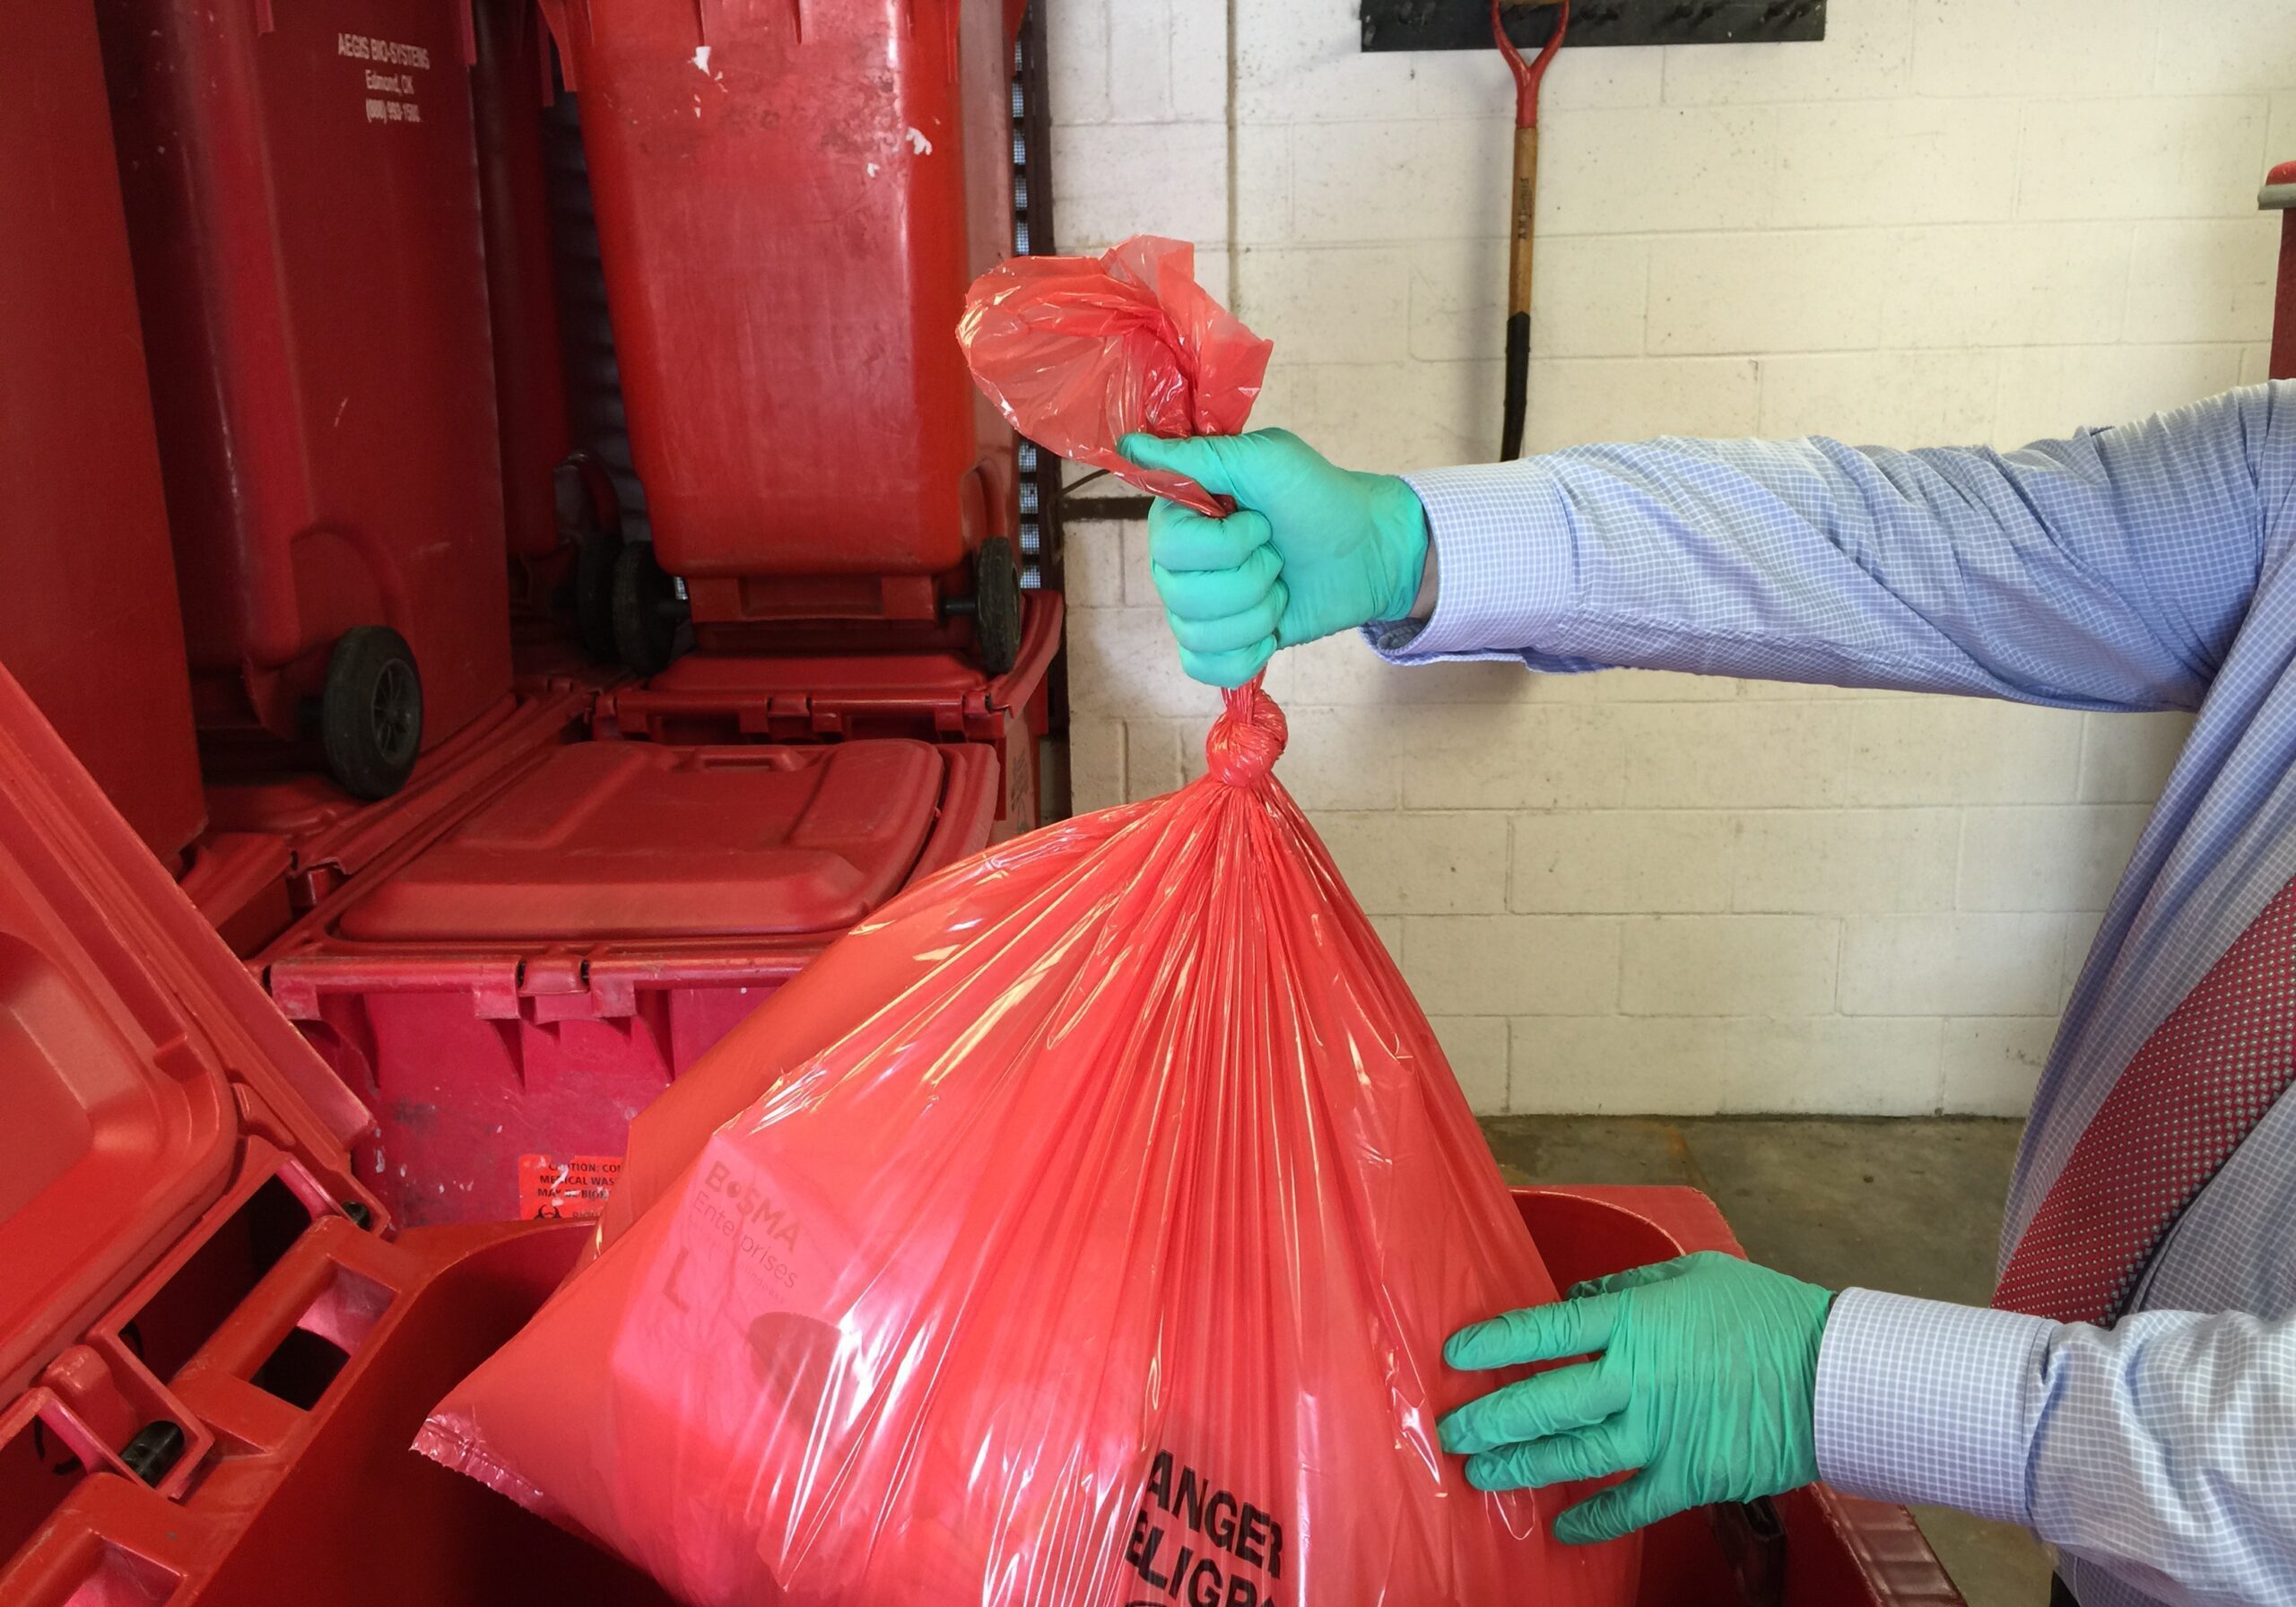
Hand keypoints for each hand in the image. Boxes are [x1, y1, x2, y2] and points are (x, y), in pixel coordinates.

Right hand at [1117, 429, 1429, 686]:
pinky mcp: (1219, 645)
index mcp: (1180, 516)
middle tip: (1275, 554)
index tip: (1258, 521)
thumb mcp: (1265, 459)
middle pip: (1182, 595)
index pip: (1169, 546)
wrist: (1368, 551)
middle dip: (1249, 578)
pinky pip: (1205, 666)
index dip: (1224, 543)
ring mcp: (1195, 607)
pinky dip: (1247, 654)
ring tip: (1280, 586)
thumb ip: (1198, 454)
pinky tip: (1269, 632)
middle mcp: (1176, 563)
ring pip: (1198, 633)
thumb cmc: (1318, 498)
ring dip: (1257, 612)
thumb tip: (1129, 446)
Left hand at [1438, 1252, 1833, 1544]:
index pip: (1544, 1330)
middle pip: (1544, 1402)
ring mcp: (1660, 1433)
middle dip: (1490, 1418)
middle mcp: (1635, 1379)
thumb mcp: (1695, 1273)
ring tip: (1483, 1474)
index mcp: (1634, 1321)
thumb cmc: (1767, 1312)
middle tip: (1452, 1430)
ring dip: (1523, 1467)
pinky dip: (1594, 1521)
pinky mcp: (1688, 1477)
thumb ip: (1631, 1284)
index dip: (1493, 1343)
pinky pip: (1630, 1506)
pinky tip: (1561, 1528)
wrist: (1834, 1374)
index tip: (1455, 1353)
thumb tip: (1582, 1293)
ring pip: (1574, 1457)